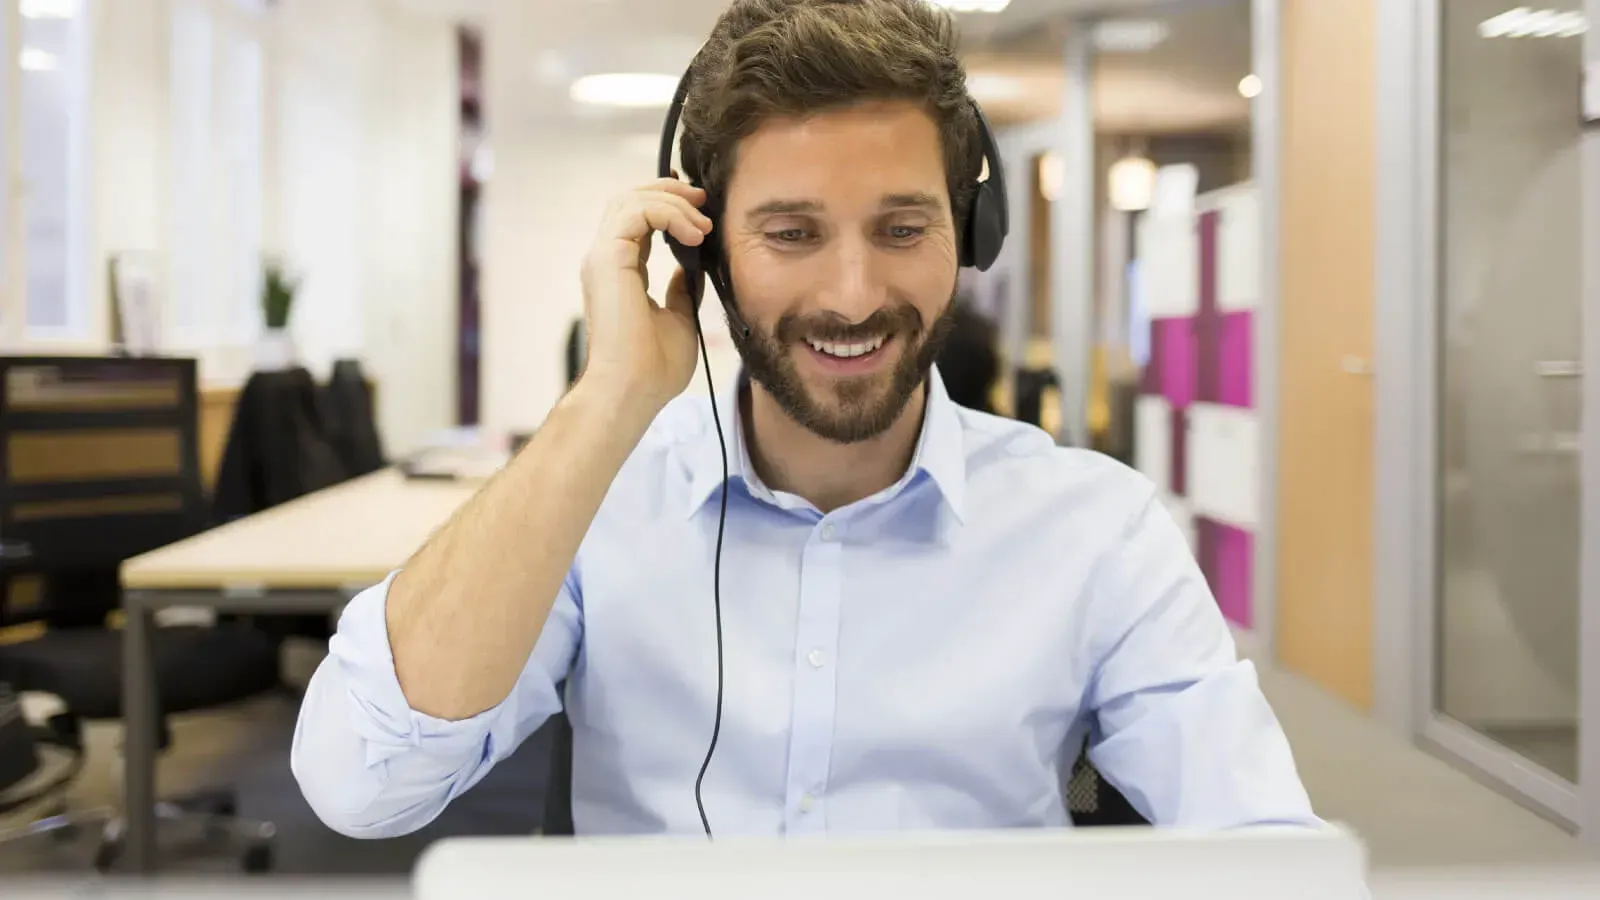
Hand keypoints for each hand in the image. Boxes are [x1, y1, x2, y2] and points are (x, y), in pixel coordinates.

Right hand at [578, 177, 713, 415]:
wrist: (633, 390)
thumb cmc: (654, 367)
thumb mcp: (680, 318)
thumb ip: (682, 288)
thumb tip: (693, 266)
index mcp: (620, 271)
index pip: (639, 220)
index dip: (668, 204)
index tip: (701, 207)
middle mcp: (607, 259)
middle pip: (629, 199)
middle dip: (669, 190)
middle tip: (703, 198)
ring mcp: (603, 257)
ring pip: (631, 199)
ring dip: (673, 203)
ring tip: (703, 225)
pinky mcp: (608, 259)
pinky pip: (636, 212)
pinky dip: (668, 214)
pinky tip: (694, 234)